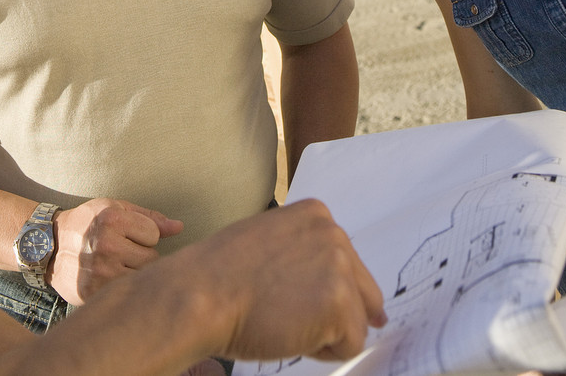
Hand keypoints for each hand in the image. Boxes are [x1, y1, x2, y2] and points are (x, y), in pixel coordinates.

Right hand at [51, 198, 182, 303]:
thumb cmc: (88, 222)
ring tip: (115, 264)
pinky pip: (124, 294)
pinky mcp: (93, 294)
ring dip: (132, 273)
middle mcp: (106, 246)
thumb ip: (149, 217)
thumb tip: (179, 228)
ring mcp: (99, 273)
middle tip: (120, 251)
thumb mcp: (115, 208)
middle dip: (140, 255)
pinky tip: (108, 278)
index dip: (142, 234)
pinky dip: (121, 288)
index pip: (153, 235)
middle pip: (151, 259)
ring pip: (140, 279)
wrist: (50, 246)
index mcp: (112, 220)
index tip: (125, 234)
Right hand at [190, 198, 385, 362]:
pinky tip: (290, 335)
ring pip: (356, 321)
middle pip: (362, 291)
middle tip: (290, 315)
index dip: (322, 290)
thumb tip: (336, 285)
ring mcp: (339, 266)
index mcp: (316, 214)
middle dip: (334, 312)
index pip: (346, 263)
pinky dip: (323, 352)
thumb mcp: (271, 242)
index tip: (293, 295)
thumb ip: (305, 253)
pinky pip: (350, 345)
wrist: (203, 294)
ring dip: (326, 332)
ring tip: (283, 320)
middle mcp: (333, 233)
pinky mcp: (339, 303)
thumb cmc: (224, 276)